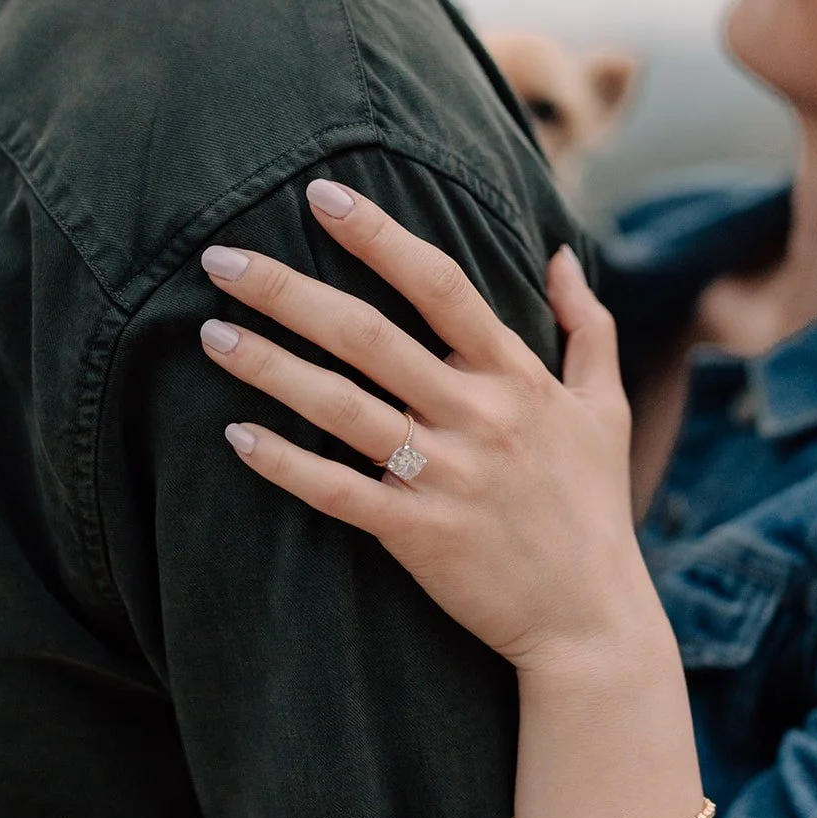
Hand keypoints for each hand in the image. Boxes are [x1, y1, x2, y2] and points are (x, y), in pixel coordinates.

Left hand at [200, 181, 663, 676]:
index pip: (441, 286)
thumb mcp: (605, 407)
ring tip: (211, 334)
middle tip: (221, 258)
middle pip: (370, 336)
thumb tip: (560, 255)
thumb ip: (588, 325)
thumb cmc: (592, 506)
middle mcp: (478, 416)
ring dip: (271, 367)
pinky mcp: (418, 535)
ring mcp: (446, 476)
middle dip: (291, 291)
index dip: (380, 237)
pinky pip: (339, 493)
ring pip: (342, 408)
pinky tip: (236, 436)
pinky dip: (286, 465)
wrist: (592, 621)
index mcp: (516, 376)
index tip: (322, 196)